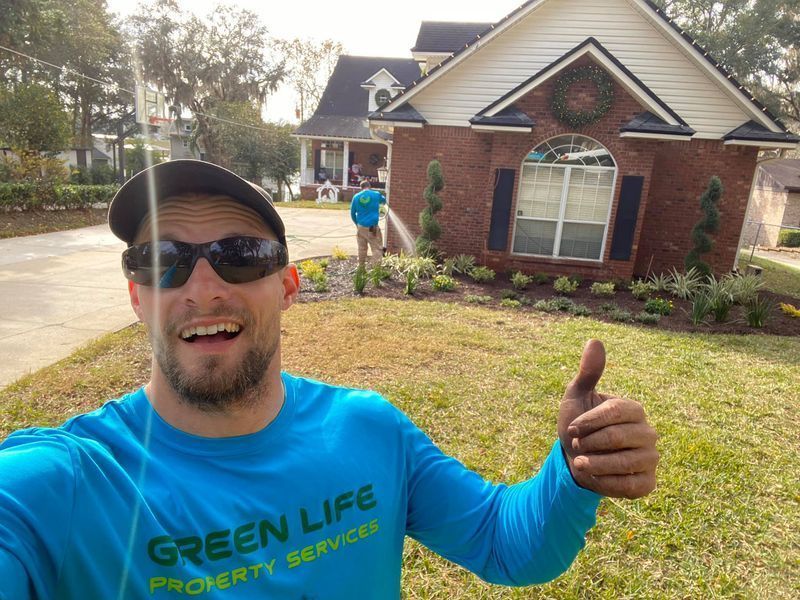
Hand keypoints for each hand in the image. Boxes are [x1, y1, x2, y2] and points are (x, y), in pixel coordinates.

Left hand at [557, 339, 658, 498]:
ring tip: (580, 462)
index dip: (588, 422)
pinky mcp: (647, 483)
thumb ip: (587, 373)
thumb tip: (595, 340)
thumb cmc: (578, 427)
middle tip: (577, 446)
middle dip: (589, 443)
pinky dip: (604, 482)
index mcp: (633, 409)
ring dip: (594, 463)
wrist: (576, 460)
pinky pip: (628, 486)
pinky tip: (592, 477)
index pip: (614, 412)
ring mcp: (651, 459)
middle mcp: (649, 433)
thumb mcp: (576, 398)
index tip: (572, 429)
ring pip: (624, 463)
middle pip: (617, 437)